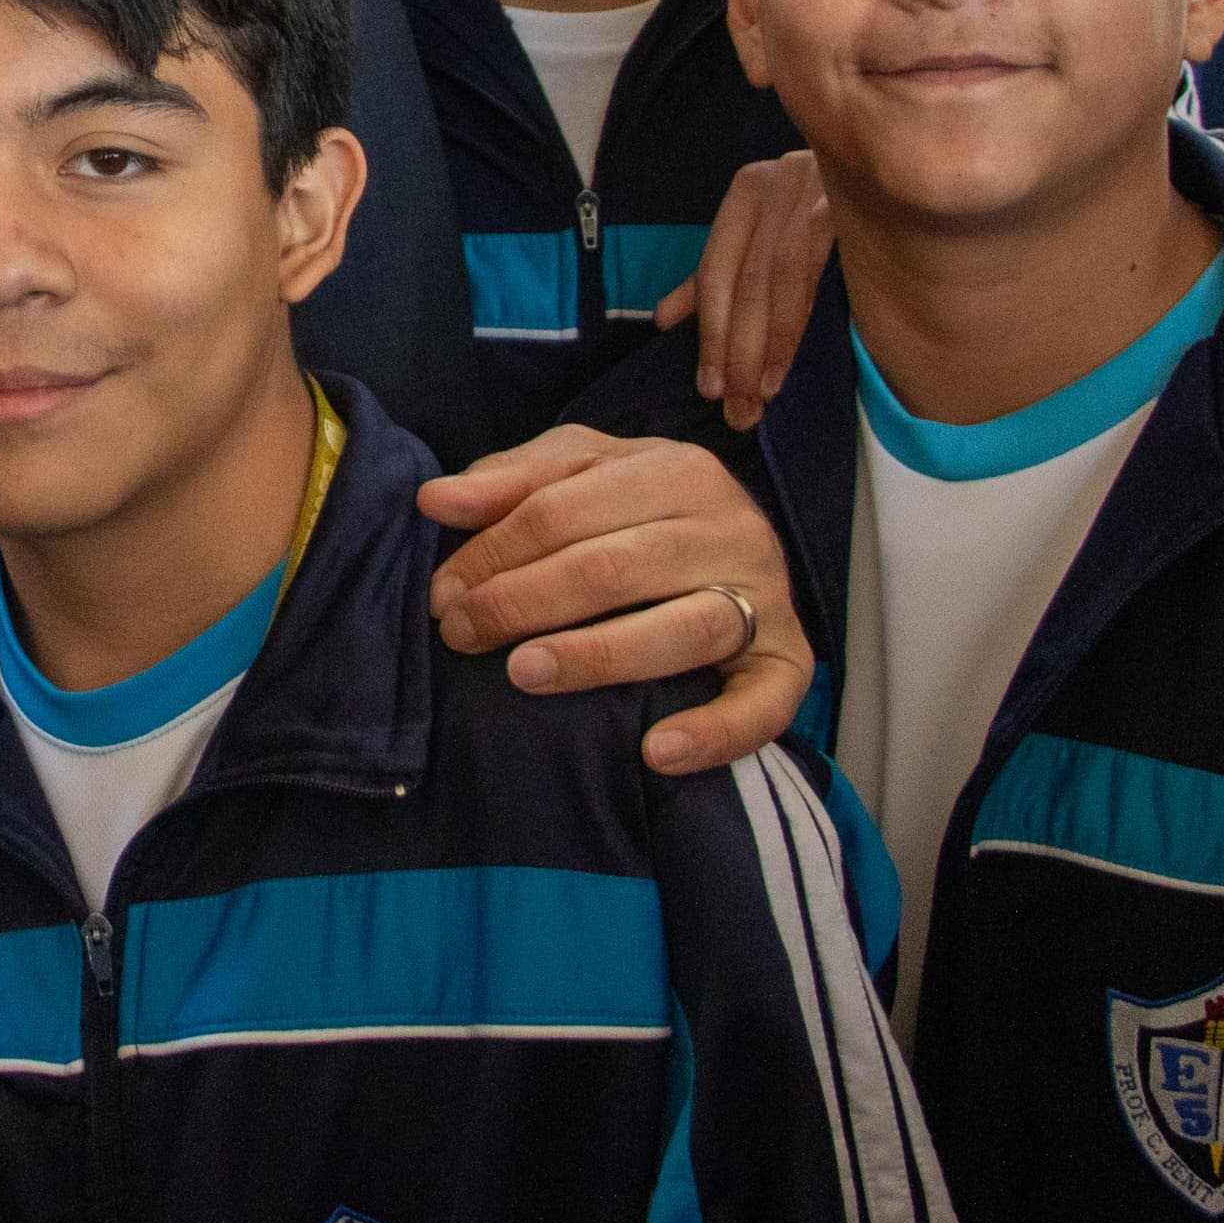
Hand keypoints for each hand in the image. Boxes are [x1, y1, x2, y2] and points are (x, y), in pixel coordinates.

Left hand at [424, 429, 811, 775]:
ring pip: (681, 628)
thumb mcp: (583, 473)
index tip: (443, 596)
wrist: (741, 542)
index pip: (563, 510)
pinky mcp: (789, 660)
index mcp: (676, 469)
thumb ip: (511, 481)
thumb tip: (435, 500)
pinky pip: (764, 703)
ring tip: (523, 674)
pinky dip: (714, 732)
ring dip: (597, 657)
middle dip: (522, 604)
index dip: (492, 553)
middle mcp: (730, 527)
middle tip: (461, 635)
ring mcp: (766, 595)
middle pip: (612, 567)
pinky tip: (655, 752)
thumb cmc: (642, 507)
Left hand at [651, 150, 828, 427]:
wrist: (910, 166)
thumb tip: (664, 319)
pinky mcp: (849, 202)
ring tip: (759, 395)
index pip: (715, 269)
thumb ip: (720, 271)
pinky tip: (787, 361)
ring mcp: (814, 187)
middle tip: (736, 409)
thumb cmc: (835, 210)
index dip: (709, 332)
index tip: (709, 388)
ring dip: (762, 345)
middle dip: (733, 351)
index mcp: (751, 189)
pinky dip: (791, 324)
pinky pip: (809, 272)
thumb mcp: (771, 235)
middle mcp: (777, 179)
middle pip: (742, 279)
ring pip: (772, 280)